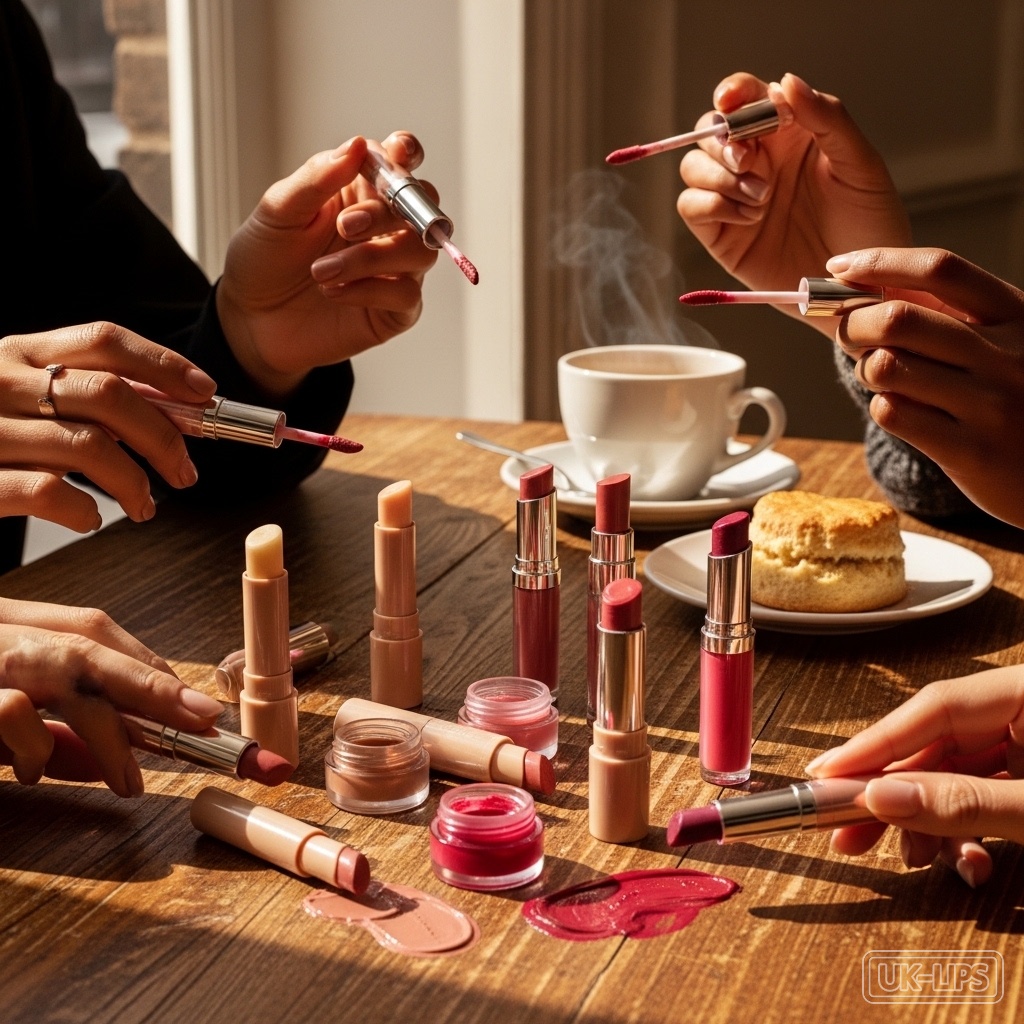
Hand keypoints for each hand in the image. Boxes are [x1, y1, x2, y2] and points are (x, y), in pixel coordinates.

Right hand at [0, 323, 216, 529]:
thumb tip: (175, 405)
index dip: (164, 365)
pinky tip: (91, 519)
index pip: (104, 340)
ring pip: (88, 445)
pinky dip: (84, 510)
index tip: (204, 395)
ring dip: (135, 482)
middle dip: (164, 436)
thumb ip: (84, 392)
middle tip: (185, 472)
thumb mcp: (25, 395)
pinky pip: (48, 491)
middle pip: (108, 394)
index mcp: (17, 353)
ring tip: (145, 506)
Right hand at [0, 597, 222, 796]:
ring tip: (130, 780)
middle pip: (93, 637)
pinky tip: (28, 773)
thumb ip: (50, 742)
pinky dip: (36, 747)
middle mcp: (2, 630)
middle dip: (156, 683)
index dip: (148, 667)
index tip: (194, 705)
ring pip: (71, 667)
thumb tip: (106, 766)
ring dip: (112, 729)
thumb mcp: (1, 730)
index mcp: (14, 629)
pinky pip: (16, 711)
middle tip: (204, 721)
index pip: (94, 630)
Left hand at [216, 132, 438, 398]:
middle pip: (423, 206)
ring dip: (372, 257)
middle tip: (345, 227)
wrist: (251, 320)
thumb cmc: (265, 259)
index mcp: (360, 190)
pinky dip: (369, 291)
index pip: (401, 162)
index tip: (397, 154)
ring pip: (421, 251)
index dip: (407, 154)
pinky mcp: (395, 310)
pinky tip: (332, 292)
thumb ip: (317, 179)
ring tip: (321, 272)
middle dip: (388, 212)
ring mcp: (394, 269)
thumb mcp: (278, 212)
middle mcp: (385, 227)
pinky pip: (407, 295)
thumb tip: (356, 145)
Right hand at [676, 71, 910, 334]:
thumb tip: (786, 82)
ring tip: (761, 198)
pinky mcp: (722, 234)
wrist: (862, 286)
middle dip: (722, 140)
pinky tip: (748, 218)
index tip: (731, 100)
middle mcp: (757, 161)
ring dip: (720, 176)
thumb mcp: (860, 164)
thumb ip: (827, 118)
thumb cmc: (870, 224)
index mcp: (789, 133)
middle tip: (747, 162)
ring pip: (694, 167)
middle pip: (710, 131)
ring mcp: (736, 198)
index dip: (732, 92)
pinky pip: (692, 207)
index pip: (747, 98)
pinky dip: (711, 205)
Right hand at [805, 665, 1023, 885]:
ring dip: (928, 822)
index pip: (936, 706)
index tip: (827, 773)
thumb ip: (966, 803)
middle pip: (937, 744)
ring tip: (910, 857)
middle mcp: (1023, 713)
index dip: (877, 741)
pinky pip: (980, 798)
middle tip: (844, 825)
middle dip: (895, 794)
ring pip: (953, 776)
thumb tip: (883, 798)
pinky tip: (966, 861)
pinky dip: (964, 831)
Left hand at [829, 246, 1023, 527]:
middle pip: (899, 319)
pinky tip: (897, 407)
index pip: (941, 270)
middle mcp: (1009, 356)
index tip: (840, 267)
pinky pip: (893, 413)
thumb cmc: (1018, 399)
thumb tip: (869, 281)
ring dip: (863, 368)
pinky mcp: (970, 451)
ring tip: (874, 374)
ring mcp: (992, 405)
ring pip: (886, 366)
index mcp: (1018, 315)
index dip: (880, 263)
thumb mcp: (1006, 343)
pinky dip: (880, 405)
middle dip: (853, 322)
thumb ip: (951, 314)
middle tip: (846, 332)